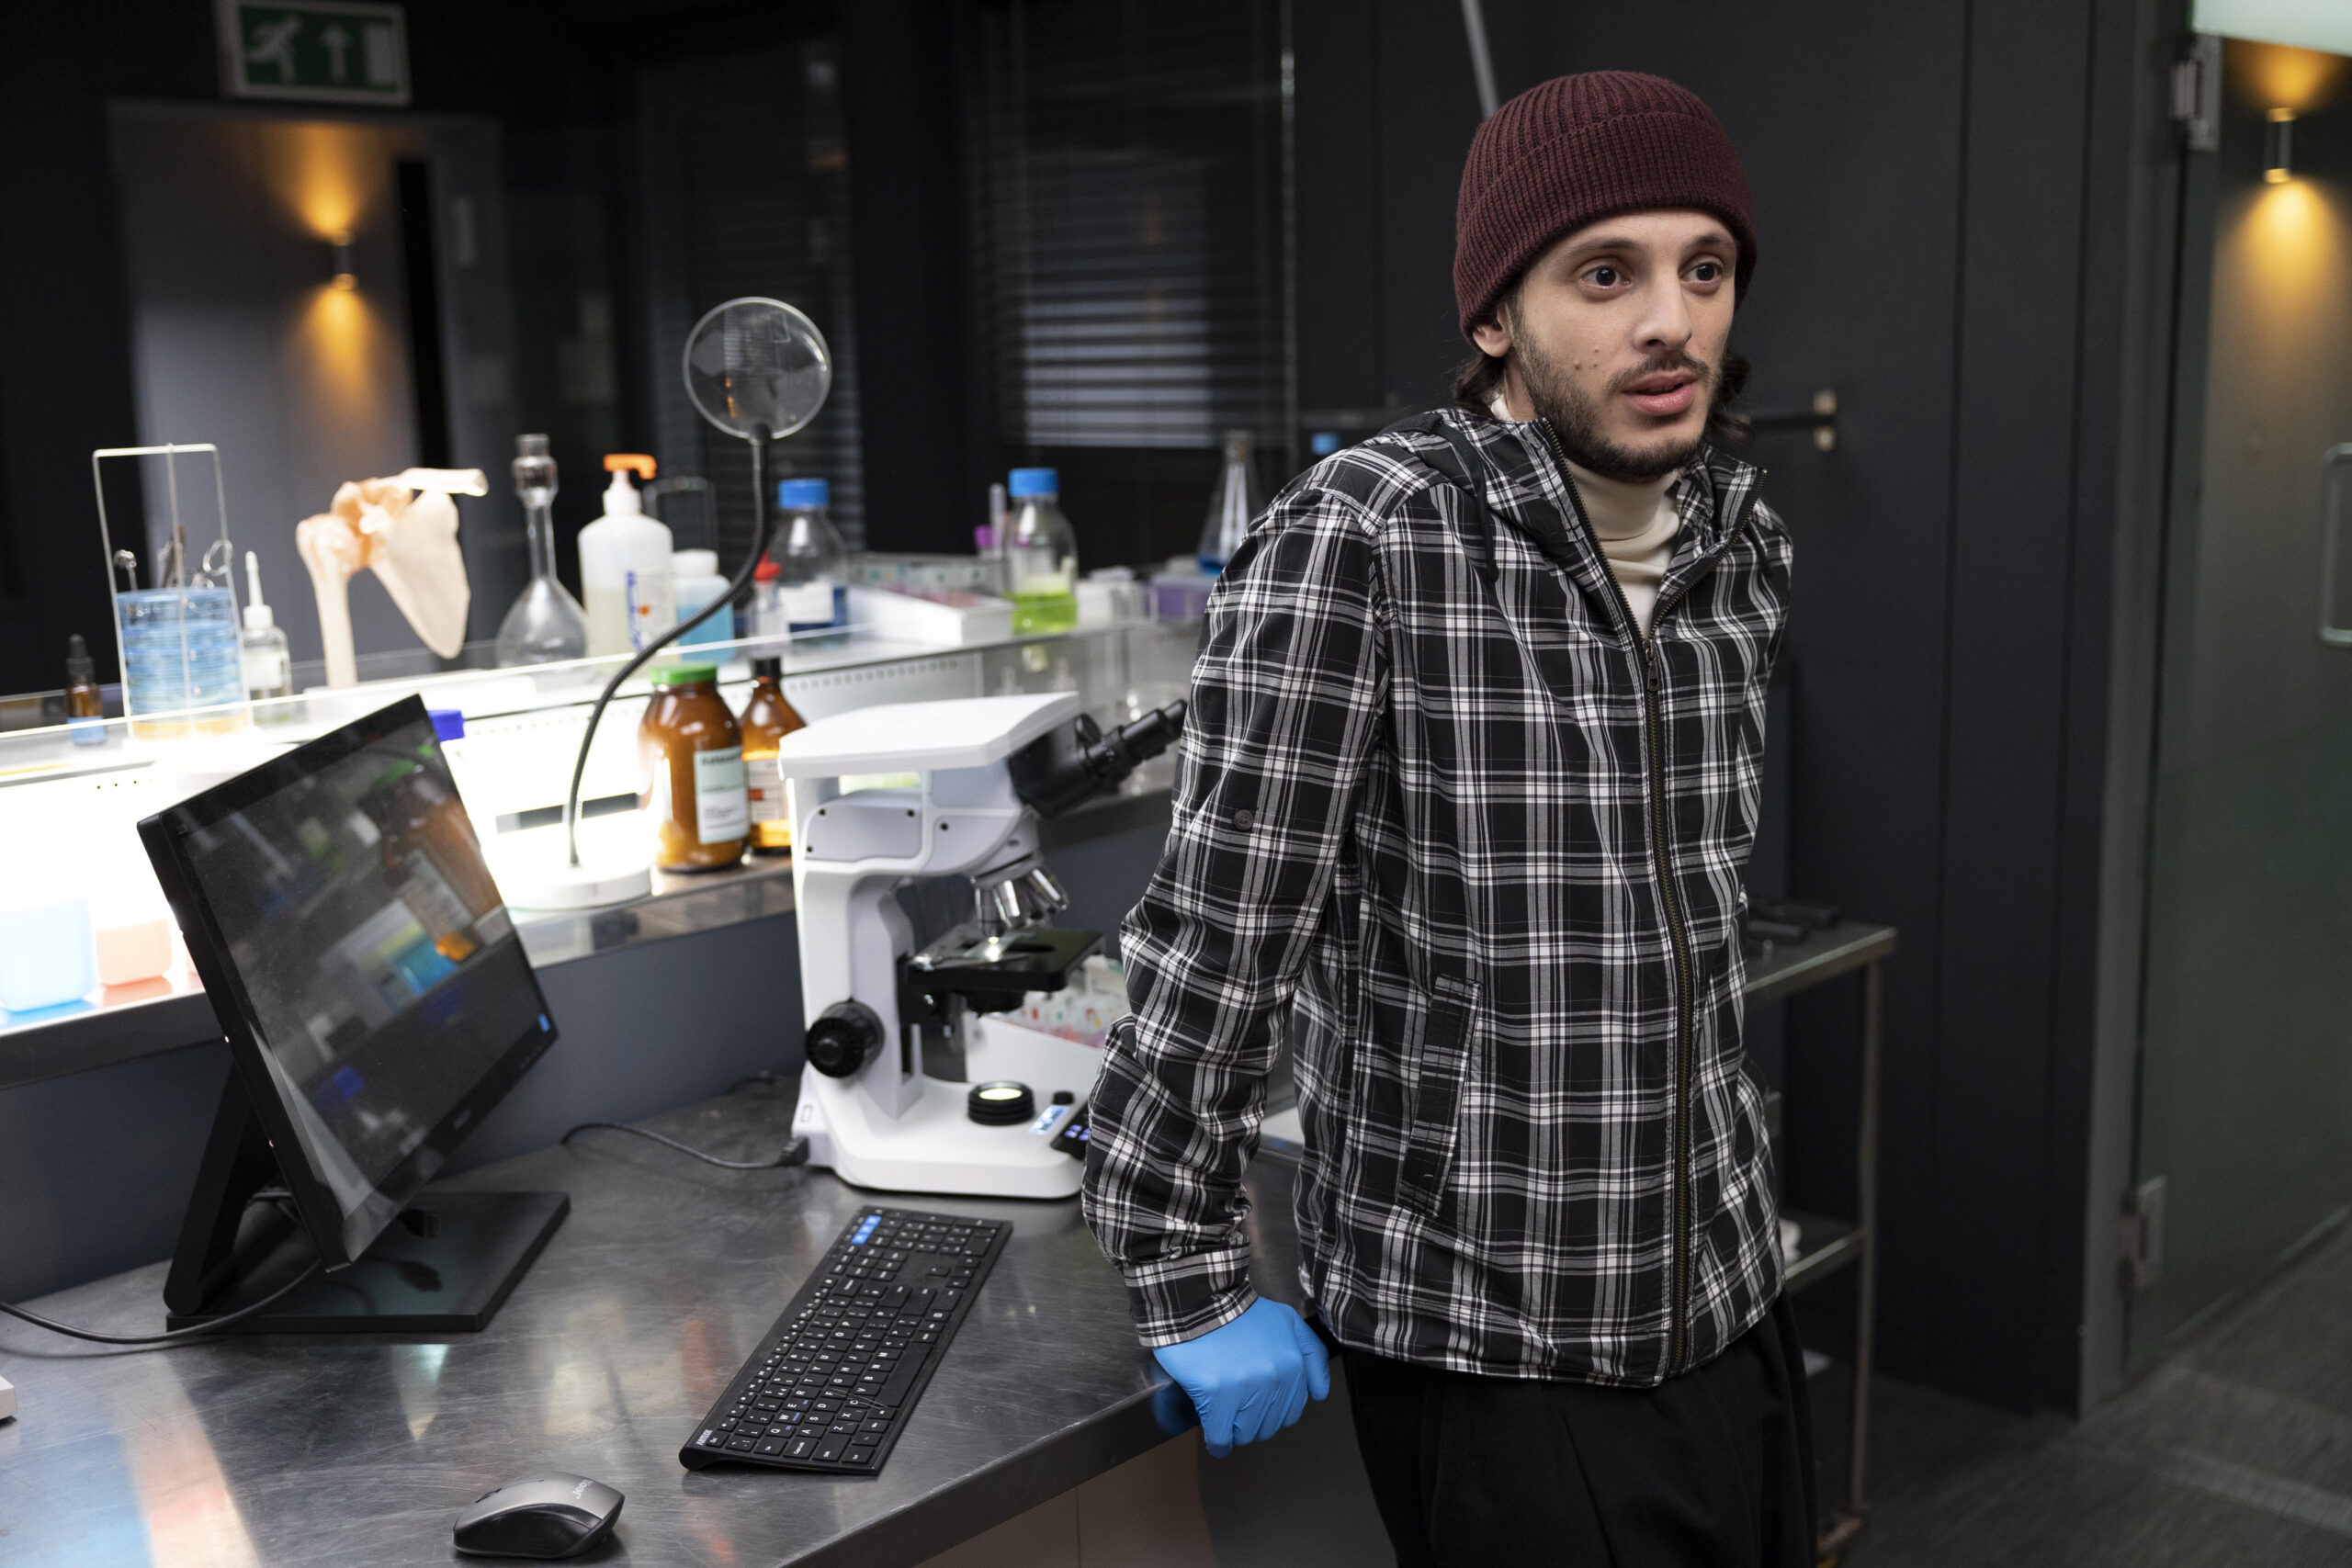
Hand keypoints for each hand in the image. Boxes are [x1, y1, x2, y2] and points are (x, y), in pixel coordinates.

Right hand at [1151, 1298, 1331, 1456]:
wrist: (1200, 1299)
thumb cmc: (1240, 1312)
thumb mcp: (1288, 1322)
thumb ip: (1312, 1354)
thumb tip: (1319, 1394)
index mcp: (1293, 1365)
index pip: (1290, 1412)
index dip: (1270, 1410)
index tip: (1255, 1401)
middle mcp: (1275, 1379)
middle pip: (1267, 1426)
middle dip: (1251, 1420)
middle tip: (1235, 1403)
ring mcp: (1246, 1389)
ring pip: (1245, 1435)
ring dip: (1233, 1429)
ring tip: (1222, 1411)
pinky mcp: (1217, 1396)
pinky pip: (1220, 1437)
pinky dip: (1217, 1443)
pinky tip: (1214, 1437)